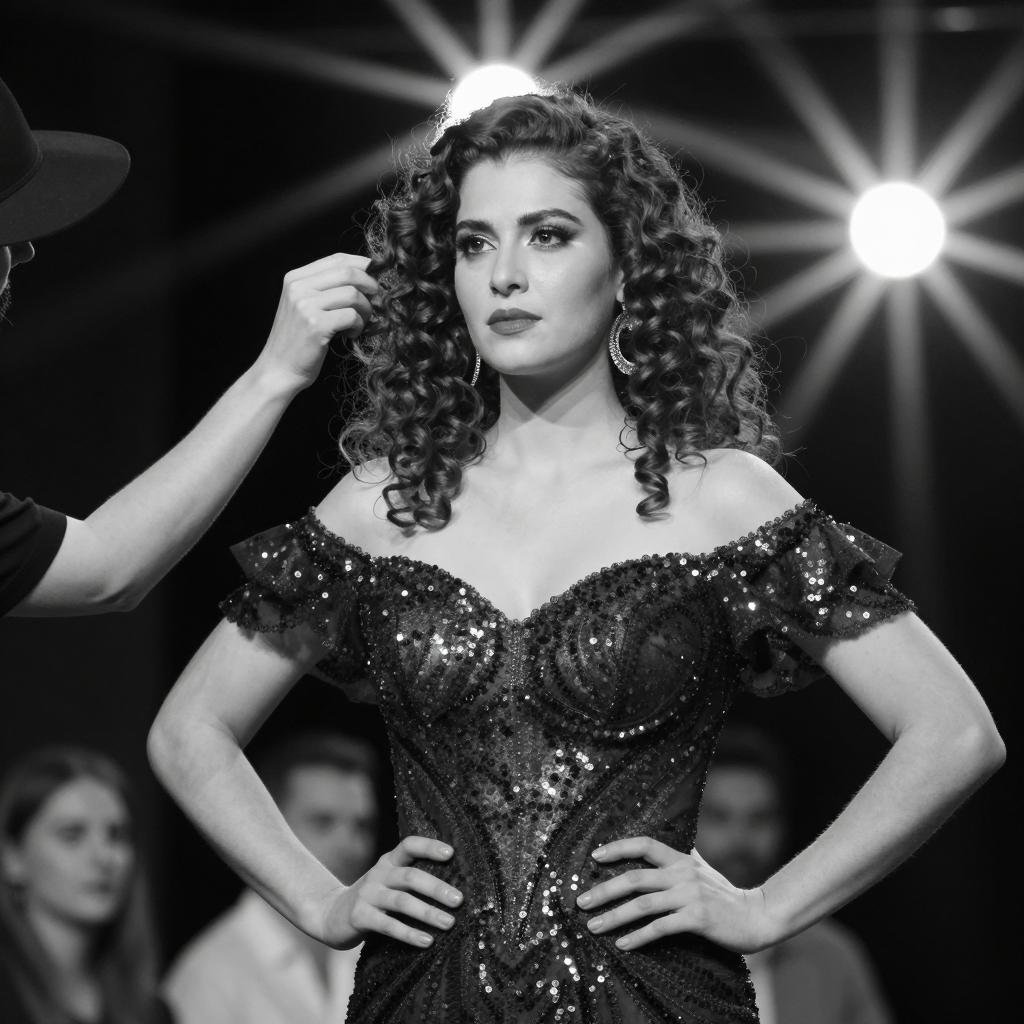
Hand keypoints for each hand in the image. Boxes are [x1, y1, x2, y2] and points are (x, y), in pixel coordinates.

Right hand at [253, 253, 377, 395]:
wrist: (279, 371)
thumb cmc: (298, 341)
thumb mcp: (305, 306)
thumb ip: (326, 289)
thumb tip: (366, 277)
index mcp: (296, 278)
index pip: (338, 258)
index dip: (363, 266)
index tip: (376, 280)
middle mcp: (298, 287)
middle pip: (348, 272)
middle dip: (370, 286)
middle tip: (376, 303)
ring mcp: (306, 305)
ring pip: (353, 294)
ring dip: (366, 310)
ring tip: (360, 323)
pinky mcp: (316, 325)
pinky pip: (352, 316)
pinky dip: (359, 326)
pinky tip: (350, 335)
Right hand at [320, 836, 462, 949]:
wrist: (329, 915)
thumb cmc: (373, 899)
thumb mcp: (388, 882)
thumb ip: (411, 880)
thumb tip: (453, 889)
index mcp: (388, 861)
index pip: (409, 845)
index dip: (429, 846)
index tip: (452, 853)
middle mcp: (378, 874)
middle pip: (410, 876)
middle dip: (436, 888)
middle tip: (459, 900)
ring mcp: (367, 895)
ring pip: (402, 901)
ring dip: (427, 913)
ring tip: (449, 923)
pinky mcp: (359, 917)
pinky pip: (388, 925)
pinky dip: (409, 933)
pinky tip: (426, 941)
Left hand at [576, 837, 773, 952]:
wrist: (757, 916)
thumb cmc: (724, 894)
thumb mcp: (701, 868)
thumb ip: (680, 856)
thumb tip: (655, 846)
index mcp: (681, 859)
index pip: (644, 844)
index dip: (618, 848)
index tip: (594, 857)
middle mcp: (683, 873)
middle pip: (634, 878)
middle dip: (604, 890)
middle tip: (582, 902)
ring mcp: (690, 896)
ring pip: (642, 905)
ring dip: (614, 917)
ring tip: (594, 926)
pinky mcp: (697, 919)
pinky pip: (660, 928)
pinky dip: (638, 936)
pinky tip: (622, 944)